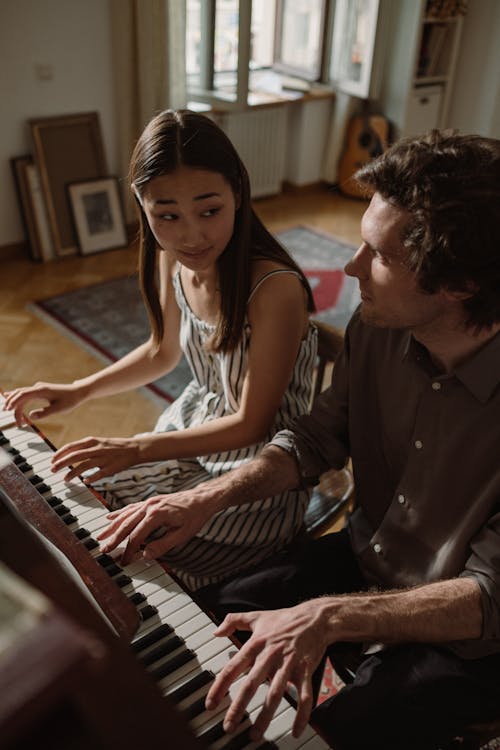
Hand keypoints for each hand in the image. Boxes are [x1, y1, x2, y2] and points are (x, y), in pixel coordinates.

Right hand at [3, 382, 83, 425]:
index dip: (14, 402)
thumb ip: (45, 413)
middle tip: (14, 420)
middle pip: (20, 395)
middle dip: (13, 405)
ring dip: (14, 402)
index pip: (22, 395)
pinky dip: (17, 397)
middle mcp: (38, 387)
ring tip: (9, 412)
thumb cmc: (70, 400)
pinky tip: (9, 398)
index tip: (8, 411)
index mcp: (41, 391)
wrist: (78, 392)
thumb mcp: (59, 409)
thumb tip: (31, 416)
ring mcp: (38, 388)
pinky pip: (25, 393)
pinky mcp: (40, 391)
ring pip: (21, 394)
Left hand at [51, 435, 142, 481]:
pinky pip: (98, 474)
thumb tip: (69, 454)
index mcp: (92, 441)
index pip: (71, 446)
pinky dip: (91, 478)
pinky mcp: (111, 468)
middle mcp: (96, 449)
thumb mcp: (98, 442)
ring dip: (72, 473)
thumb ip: (84, 447)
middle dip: (61, 463)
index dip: (60, 454)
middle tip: (52, 470)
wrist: (134, 448)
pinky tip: (85, 482)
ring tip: (65, 479)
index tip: (52, 460)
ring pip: (84, 466)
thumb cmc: (114, 446)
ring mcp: (103, 458)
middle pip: (75, 456)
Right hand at [97, 488, 216, 563]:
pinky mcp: (150, 502)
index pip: (136, 536)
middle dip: (113, 538)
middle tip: (103, 550)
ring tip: (100, 536)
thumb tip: (146, 555)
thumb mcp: (183, 534)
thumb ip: (163, 545)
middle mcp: (149, 506)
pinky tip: (110, 517)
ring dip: (112, 526)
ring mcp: (149, 502)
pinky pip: (131, 508)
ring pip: (125, 515)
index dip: (128, 550)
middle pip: (126, 525)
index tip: (123, 561)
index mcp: (156, 515)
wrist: (202, 498)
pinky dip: (119, 513)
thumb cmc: (195, 516)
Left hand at [205, 602, 327, 741]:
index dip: (220, 687)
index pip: (233, 667)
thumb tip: (216, 632)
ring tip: (255, 735)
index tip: (210, 704)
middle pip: (251, 684)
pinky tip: (295, 731)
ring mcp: (289, 664)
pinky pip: (304, 696)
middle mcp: (271, 655)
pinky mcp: (305, 671)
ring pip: (276, 694)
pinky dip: (301, 715)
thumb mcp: (256, 616)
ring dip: (265, 716)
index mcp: (256, 644)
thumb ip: (233, 621)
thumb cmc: (284, 619)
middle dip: (238, 707)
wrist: (314, 618)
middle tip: (228, 726)